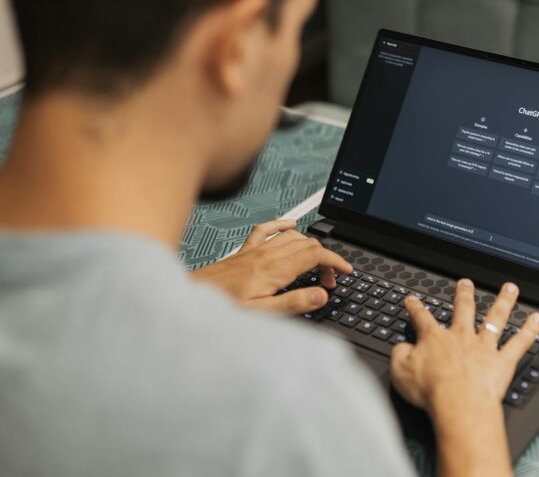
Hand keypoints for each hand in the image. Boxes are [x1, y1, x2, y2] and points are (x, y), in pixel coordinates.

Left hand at [192, 219, 352, 314]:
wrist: (192, 297)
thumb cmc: (223, 307)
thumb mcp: (263, 313)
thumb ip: (294, 303)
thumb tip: (321, 295)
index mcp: (275, 270)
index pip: (315, 255)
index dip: (335, 261)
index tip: (346, 271)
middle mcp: (267, 255)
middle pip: (308, 245)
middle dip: (326, 259)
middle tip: (329, 280)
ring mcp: (256, 250)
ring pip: (292, 237)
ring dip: (310, 246)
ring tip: (316, 264)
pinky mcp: (245, 251)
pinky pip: (267, 229)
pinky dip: (282, 225)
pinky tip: (290, 225)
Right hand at [390, 279, 538, 412]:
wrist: (458, 404)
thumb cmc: (431, 391)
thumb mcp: (400, 372)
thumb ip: (400, 355)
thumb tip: (402, 347)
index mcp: (434, 339)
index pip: (423, 318)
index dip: (416, 307)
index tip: (413, 300)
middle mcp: (461, 337)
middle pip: (464, 310)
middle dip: (464, 294)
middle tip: (465, 283)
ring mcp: (484, 347)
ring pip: (495, 318)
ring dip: (503, 301)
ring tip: (510, 288)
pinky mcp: (502, 362)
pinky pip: (520, 343)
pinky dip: (530, 330)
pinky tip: (538, 319)